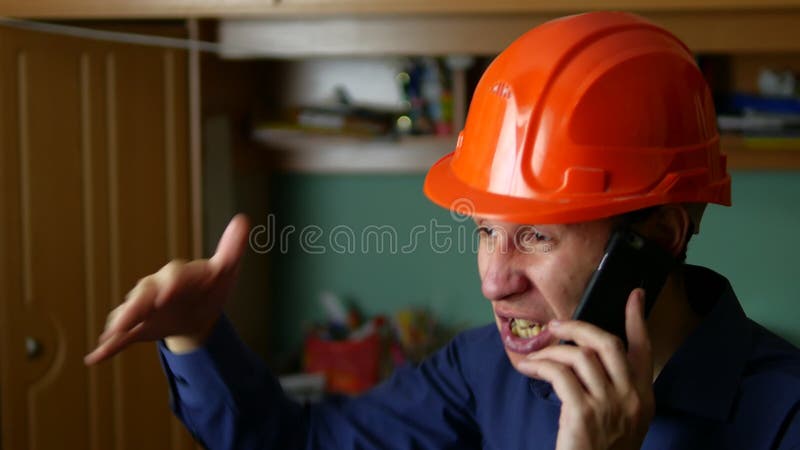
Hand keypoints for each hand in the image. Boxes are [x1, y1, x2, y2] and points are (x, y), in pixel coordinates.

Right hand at [84, 214, 250, 364]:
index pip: (174, 275)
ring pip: (129, 313)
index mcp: (178, 275)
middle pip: (144, 293)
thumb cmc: (211, 287)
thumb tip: (243, 219)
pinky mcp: (138, 327)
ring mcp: (145, 308)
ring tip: (112, 334)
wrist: (200, 312)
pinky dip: (109, 347)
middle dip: (139, 303)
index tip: (171, 292)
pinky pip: (121, 337)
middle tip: (132, 315)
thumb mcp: (225, 271)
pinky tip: (96, 357)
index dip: (172, 282)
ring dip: (120, 322)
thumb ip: (232, 249)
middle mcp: (156, 288)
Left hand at [517, 289, 653, 449]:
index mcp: (643, 399)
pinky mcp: (582, 413)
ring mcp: (608, 406)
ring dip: (551, 351)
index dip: (638, 319)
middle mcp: (630, 399)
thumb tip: (585, 356)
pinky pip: (559, 374)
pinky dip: (540, 365)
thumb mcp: (620, 420)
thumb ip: (613, 390)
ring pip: (579, 356)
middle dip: (580, 327)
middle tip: (557, 325)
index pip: (644, 350)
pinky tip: (529, 368)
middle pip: (609, 343)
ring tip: (535, 357)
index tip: (634, 295)